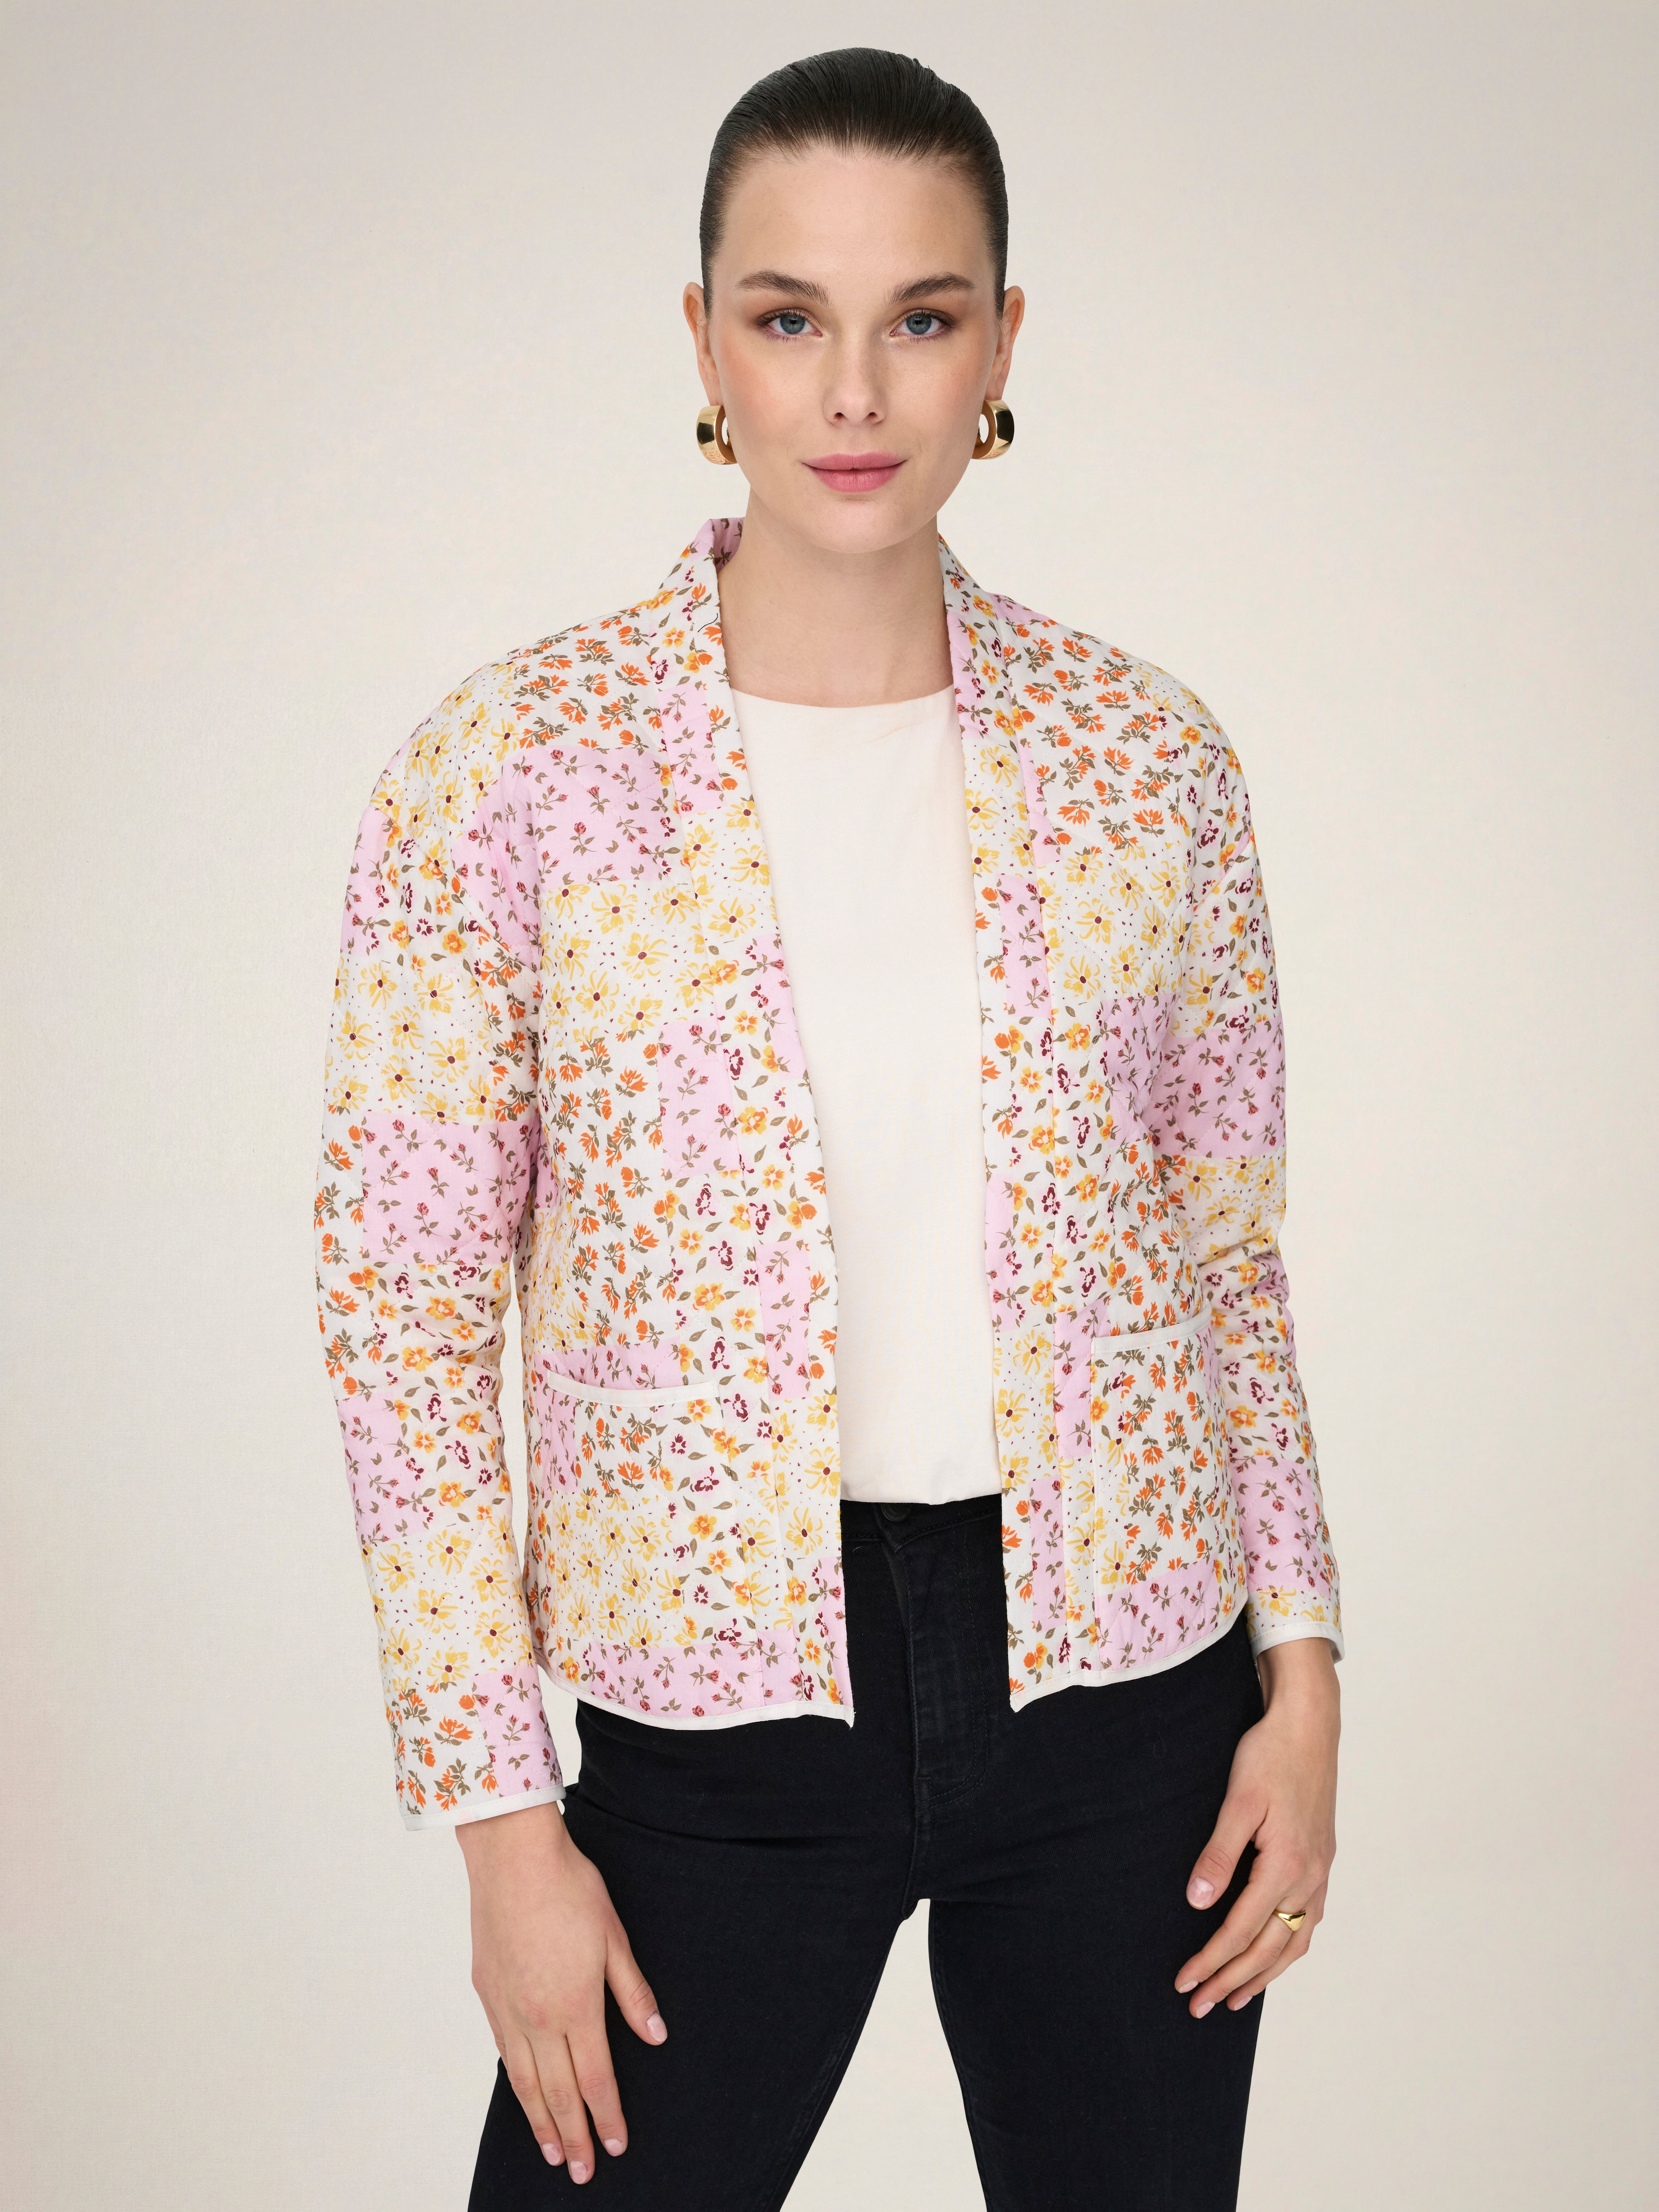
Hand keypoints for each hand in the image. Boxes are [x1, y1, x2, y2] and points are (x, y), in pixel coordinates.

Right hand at [457, 1801, 666, 2183]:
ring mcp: (507, 2007)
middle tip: (582, 2172)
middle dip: (573, 2136)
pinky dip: (516, 2084)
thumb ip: (632, 1992)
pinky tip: (524, 2096)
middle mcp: (537, 2016)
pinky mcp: (488, 1993)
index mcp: (574, 2005)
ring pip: (525, 2081)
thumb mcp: (614, 1937)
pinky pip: (505, 2052)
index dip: (608, 2116)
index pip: (594, 2079)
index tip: (617, 2145)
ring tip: (553, 2152)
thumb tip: (655, 2034)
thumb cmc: (569, 1888)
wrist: (513, 1857)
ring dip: (540, 2121)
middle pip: (557, 2093)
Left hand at [1175, 1636, 1339, 2016]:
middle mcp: (1309, 1876)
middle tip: (1199, 2006)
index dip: (1211, 1960)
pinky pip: (1307, 1921)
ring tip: (1234, 1997)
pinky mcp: (1321, 1861)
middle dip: (1232, 1979)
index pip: (1241, 1929)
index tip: (1184, 1982)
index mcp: (1286, 1863)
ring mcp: (1320, 1872)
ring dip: (1263, 1973)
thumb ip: (1219, 1853)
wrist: (1310, 1725)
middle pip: (1267, 1946)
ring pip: (1293, 1941)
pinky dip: (1287, 1947)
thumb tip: (1198, 1902)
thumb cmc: (1269, 1755)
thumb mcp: (1238, 1799)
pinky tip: (1272, 1955)